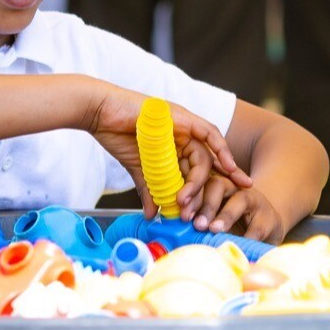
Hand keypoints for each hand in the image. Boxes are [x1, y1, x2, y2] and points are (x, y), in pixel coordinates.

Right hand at [87, 82, 251, 216]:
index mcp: (176, 149)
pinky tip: (228, 166)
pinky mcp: (183, 117)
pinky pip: (209, 133)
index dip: (213, 189)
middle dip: (214, 191)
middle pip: (206, 167)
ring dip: (202, 181)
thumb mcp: (138, 169)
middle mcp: (184, 138)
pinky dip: (220, 149)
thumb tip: (153, 215)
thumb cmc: (116, 136)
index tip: (222, 210)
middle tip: (212, 215)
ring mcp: (185, 127)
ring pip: (205, 157)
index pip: (199, 171)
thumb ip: (150, 190)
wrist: (101, 114)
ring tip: (193, 202)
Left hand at [189, 172, 289, 242]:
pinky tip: (238, 245)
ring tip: (214, 229)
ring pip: (239, 200)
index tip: (182, 214)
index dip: (190, 196)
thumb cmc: (234, 225)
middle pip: (218, 185)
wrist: (269, 228)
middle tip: (197, 223)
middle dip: (206, 204)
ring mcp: (254, 200)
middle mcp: (235, 188)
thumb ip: (199, 222)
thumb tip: (174, 234)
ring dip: (226, 215)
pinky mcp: (269, 218)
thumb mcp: (214, 220)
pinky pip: (257, 227)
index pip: (201, 183)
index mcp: (217, 186)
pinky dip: (247, 237)